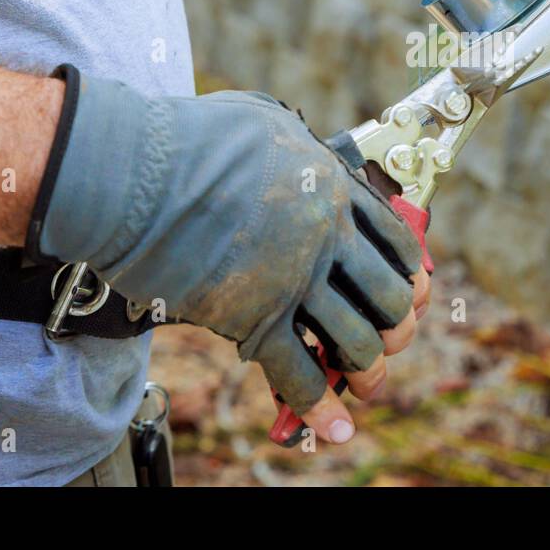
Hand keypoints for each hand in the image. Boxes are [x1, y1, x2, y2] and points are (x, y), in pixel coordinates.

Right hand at [31, 69, 428, 444]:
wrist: (137, 171)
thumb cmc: (190, 139)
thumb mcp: (265, 121)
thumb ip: (295, 147)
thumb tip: (299, 152)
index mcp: (333, 188)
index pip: (397, 242)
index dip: (411, 276)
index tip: (413, 294)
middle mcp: (326, 237)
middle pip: (389, 297)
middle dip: (397, 328)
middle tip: (390, 343)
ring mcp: (294, 280)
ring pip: (356, 341)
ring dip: (369, 372)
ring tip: (368, 385)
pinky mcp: (255, 318)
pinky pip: (299, 374)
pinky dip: (319, 408)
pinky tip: (330, 428)